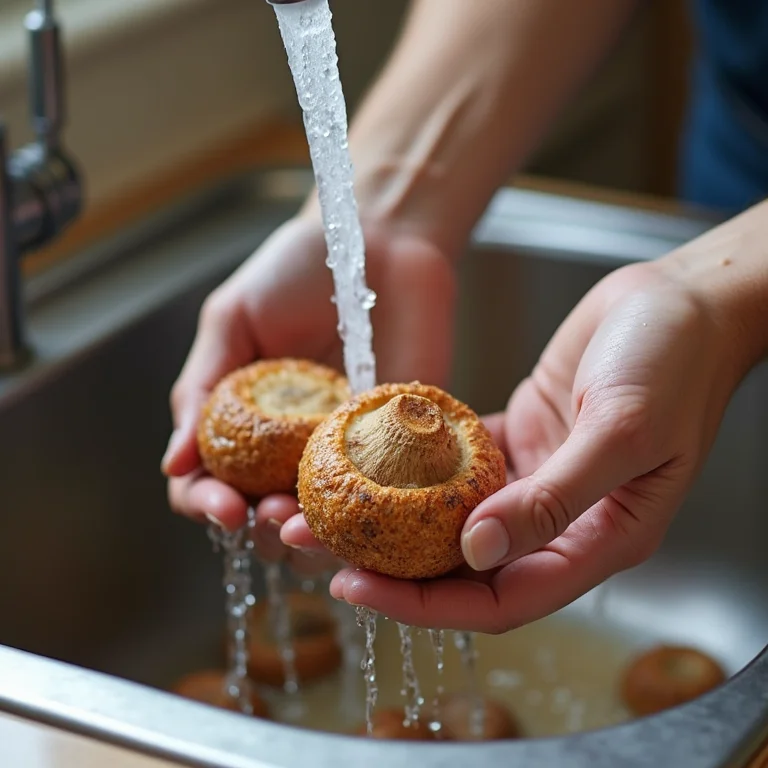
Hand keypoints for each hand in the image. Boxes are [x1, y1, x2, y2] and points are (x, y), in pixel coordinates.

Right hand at [161, 212, 455, 572]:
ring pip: (322, 521)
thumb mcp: (234, 319)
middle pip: (264, 516)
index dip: (206, 504)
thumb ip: (202, 388)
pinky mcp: (399, 446)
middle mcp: (290, 445)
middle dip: (259, 531)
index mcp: (244, 420)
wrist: (380, 241)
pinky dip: (367, 520)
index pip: (211, 482)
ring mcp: (346, 451)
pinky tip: (359, 521)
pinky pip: (383, 499)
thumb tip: (175, 463)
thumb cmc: (299, 270)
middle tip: (264, 517)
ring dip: (308, 539)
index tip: (221, 508)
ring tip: (304, 526)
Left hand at [286, 258, 741, 627]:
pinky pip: (458, 465)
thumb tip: (476, 552)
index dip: (428, 606)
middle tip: (321, 550)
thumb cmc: (674, 362)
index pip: (502, 599)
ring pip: (454, 518)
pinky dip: (416, 466)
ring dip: (396, 517)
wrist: (681, 300)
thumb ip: (554, 499)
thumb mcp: (621, 432)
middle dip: (394, 567)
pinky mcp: (518, 439)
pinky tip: (372, 459)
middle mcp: (563, 521)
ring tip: (331, 507)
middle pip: (467, 566)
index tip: (359, 588)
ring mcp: (538, 479)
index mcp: (598, 540)